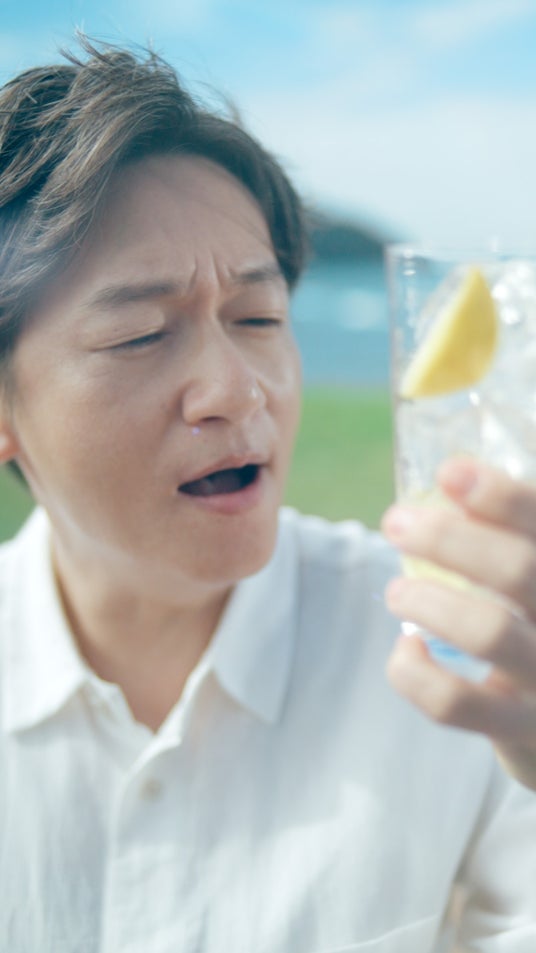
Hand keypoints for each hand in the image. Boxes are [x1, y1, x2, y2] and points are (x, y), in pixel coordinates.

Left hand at [381, 458, 535, 790]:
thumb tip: (447, 485)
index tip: (449, 472)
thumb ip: (509, 539)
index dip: (503, 496)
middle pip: (520, 570)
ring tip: (397, 591)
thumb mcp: (533, 581)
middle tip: (396, 522)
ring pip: (490, 632)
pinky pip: (457, 703)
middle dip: (449, 539)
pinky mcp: (522, 730)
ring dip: (430, 601)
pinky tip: (405, 652)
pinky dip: (416, 674)